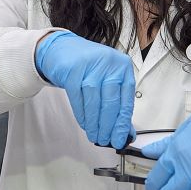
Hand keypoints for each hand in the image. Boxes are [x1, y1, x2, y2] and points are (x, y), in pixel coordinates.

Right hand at [34, 30, 135, 147]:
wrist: (64, 49)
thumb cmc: (90, 66)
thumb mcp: (108, 79)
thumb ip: (118, 102)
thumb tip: (125, 131)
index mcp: (123, 67)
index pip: (126, 100)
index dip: (122, 123)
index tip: (119, 138)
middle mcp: (109, 64)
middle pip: (111, 102)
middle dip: (108, 126)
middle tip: (105, 140)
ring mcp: (90, 66)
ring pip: (94, 102)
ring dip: (94, 123)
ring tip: (94, 135)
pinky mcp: (72, 70)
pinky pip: (78, 99)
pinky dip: (82, 114)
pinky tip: (85, 124)